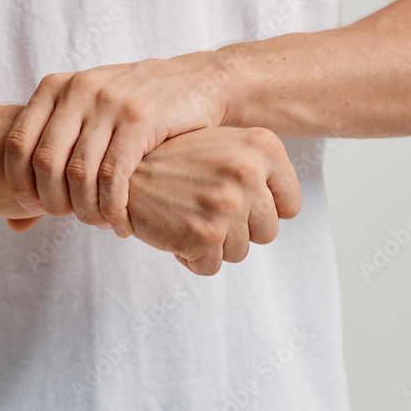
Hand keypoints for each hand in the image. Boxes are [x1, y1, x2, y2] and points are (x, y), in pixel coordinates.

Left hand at [3, 52, 229, 235]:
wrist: (198, 81)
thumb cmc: (136, 110)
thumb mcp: (89, 119)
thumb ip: (54, 161)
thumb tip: (14, 224)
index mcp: (57, 86)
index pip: (17, 142)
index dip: (19, 184)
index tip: (34, 207)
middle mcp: (79, 89)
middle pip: (46, 162)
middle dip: (54, 201)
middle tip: (69, 217)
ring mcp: (110, 102)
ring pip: (80, 173)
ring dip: (86, 209)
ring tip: (97, 221)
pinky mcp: (141, 119)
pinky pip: (113, 175)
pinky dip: (112, 206)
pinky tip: (119, 219)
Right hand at [126, 126, 300, 275]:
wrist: (120, 171)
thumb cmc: (172, 161)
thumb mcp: (223, 144)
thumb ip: (259, 167)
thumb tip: (286, 206)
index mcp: (262, 146)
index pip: (290, 205)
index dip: (263, 211)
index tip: (239, 204)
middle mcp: (248, 172)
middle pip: (267, 232)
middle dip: (238, 230)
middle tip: (205, 210)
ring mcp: (226, 205)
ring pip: (239, 252)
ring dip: (213, 244)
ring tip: (187, 216)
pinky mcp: (203, 235)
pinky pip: (211, 266)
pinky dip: (191, 257)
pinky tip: (174, 231)